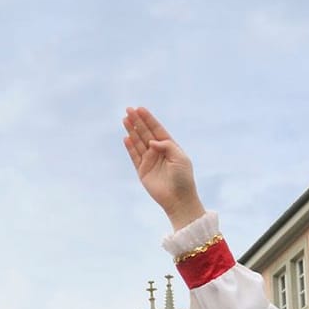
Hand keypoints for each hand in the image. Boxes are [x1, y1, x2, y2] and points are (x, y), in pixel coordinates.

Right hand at [122, 107, 204, 229]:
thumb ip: (167, 146)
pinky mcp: (142, 171)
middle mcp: (158, 152)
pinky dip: (130, 147)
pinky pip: (134, 156)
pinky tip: (126, 138)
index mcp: (169, 146)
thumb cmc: (183, 178)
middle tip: (129, 110)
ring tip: (125, 120)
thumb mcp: (180, 158)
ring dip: (132, 131)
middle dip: (137, 122)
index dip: (148, 119)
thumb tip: (152, 141)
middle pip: (145, 133)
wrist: (178, 198)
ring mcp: (149, 161)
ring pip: (138, 142)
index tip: (140, 109)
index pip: (157, 130)